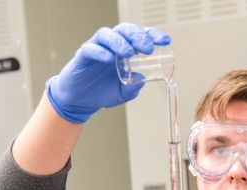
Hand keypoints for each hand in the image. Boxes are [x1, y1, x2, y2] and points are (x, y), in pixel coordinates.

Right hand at [46, 23, 169, 123]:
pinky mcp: (83, 56)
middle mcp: (112, 46)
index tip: (165, 40)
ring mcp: (97, 49)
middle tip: (147, 48)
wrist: (81, 101)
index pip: (139, 37)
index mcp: (124, 52)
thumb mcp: (122, 94)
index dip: (152, 35)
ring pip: (107, 35)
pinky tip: (109, 58)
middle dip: (138, 36)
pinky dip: (100, 52)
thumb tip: (142, 80)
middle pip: (125, 31)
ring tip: (129, 52)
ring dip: (120, 41)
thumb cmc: (101, 92)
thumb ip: (133, 88)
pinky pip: (90, 48)